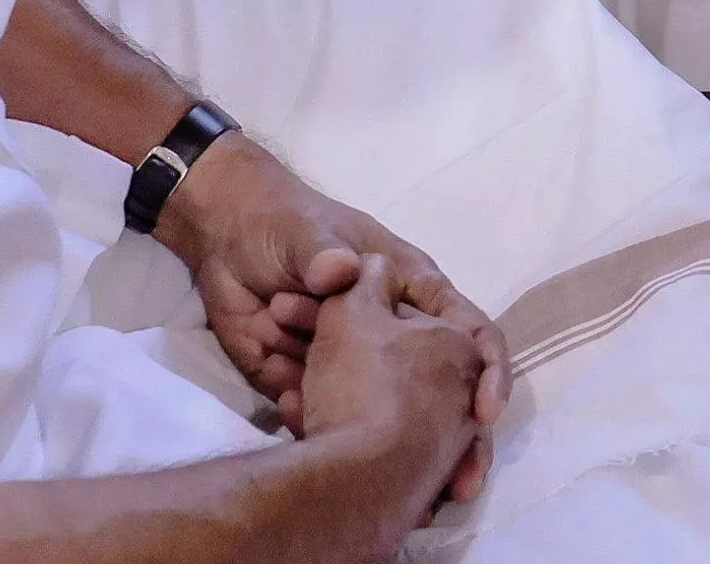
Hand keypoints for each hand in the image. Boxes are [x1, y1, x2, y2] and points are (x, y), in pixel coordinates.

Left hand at [158, 139, 507, 435]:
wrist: (221, 243)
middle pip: (443, 396)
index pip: (471, 333)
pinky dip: (313, 428)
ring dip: (372, 439)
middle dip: (454, 444)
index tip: (483, 413)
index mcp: (412, 292)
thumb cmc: (282, 222)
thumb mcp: (306, 231)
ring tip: (347, 451)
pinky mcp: (314, 389)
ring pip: (385, 421)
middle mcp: (395, 338)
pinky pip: (325, 421)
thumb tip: (341, 272)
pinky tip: (290, 415)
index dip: (488, 372)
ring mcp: (357, 369)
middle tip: (455, 488)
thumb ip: (322, 253)